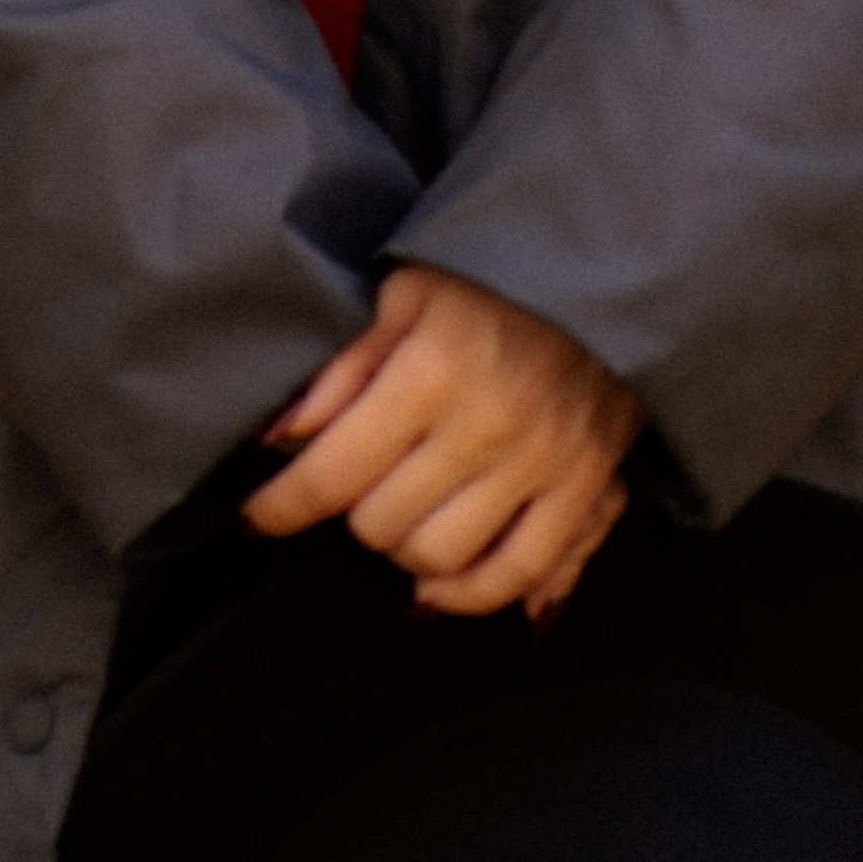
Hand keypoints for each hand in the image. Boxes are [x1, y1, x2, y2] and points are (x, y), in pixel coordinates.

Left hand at [244, 264, 638, 619]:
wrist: (605, 267)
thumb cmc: (493, 276)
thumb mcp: (406, 294)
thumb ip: (343, 370)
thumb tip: (280, 437)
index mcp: (431, 371)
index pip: (330, 474)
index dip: (279, 506)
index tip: (257, 516)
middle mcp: (485, 427)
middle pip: (378, 524)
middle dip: (350, 510)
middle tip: (353, 485)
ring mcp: (540, 464)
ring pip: (437, 559)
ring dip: (402, 548)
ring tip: (398, 515)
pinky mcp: (585, 486)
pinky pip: (519, 573)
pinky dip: (471, 594)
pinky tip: (439, 584)